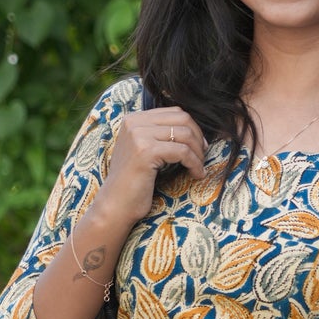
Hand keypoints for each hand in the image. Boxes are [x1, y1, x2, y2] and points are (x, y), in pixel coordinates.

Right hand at [91, 105, 207, 237]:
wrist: (116, 205)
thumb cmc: (134, 183)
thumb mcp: (144, 151)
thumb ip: (160, 135)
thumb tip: (193, 128)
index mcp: (134, 119)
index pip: (174, 112)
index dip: (193, 128)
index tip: (200, 146)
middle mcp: (134, 122)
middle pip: (182, 118)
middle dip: (198, 138)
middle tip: (202, 157)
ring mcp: (139, 135)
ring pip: (184, 134)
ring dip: (198, 153)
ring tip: (199, 168)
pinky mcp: (146, 151)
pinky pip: (182, 151)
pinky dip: (194, 163)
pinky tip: (197, 175)